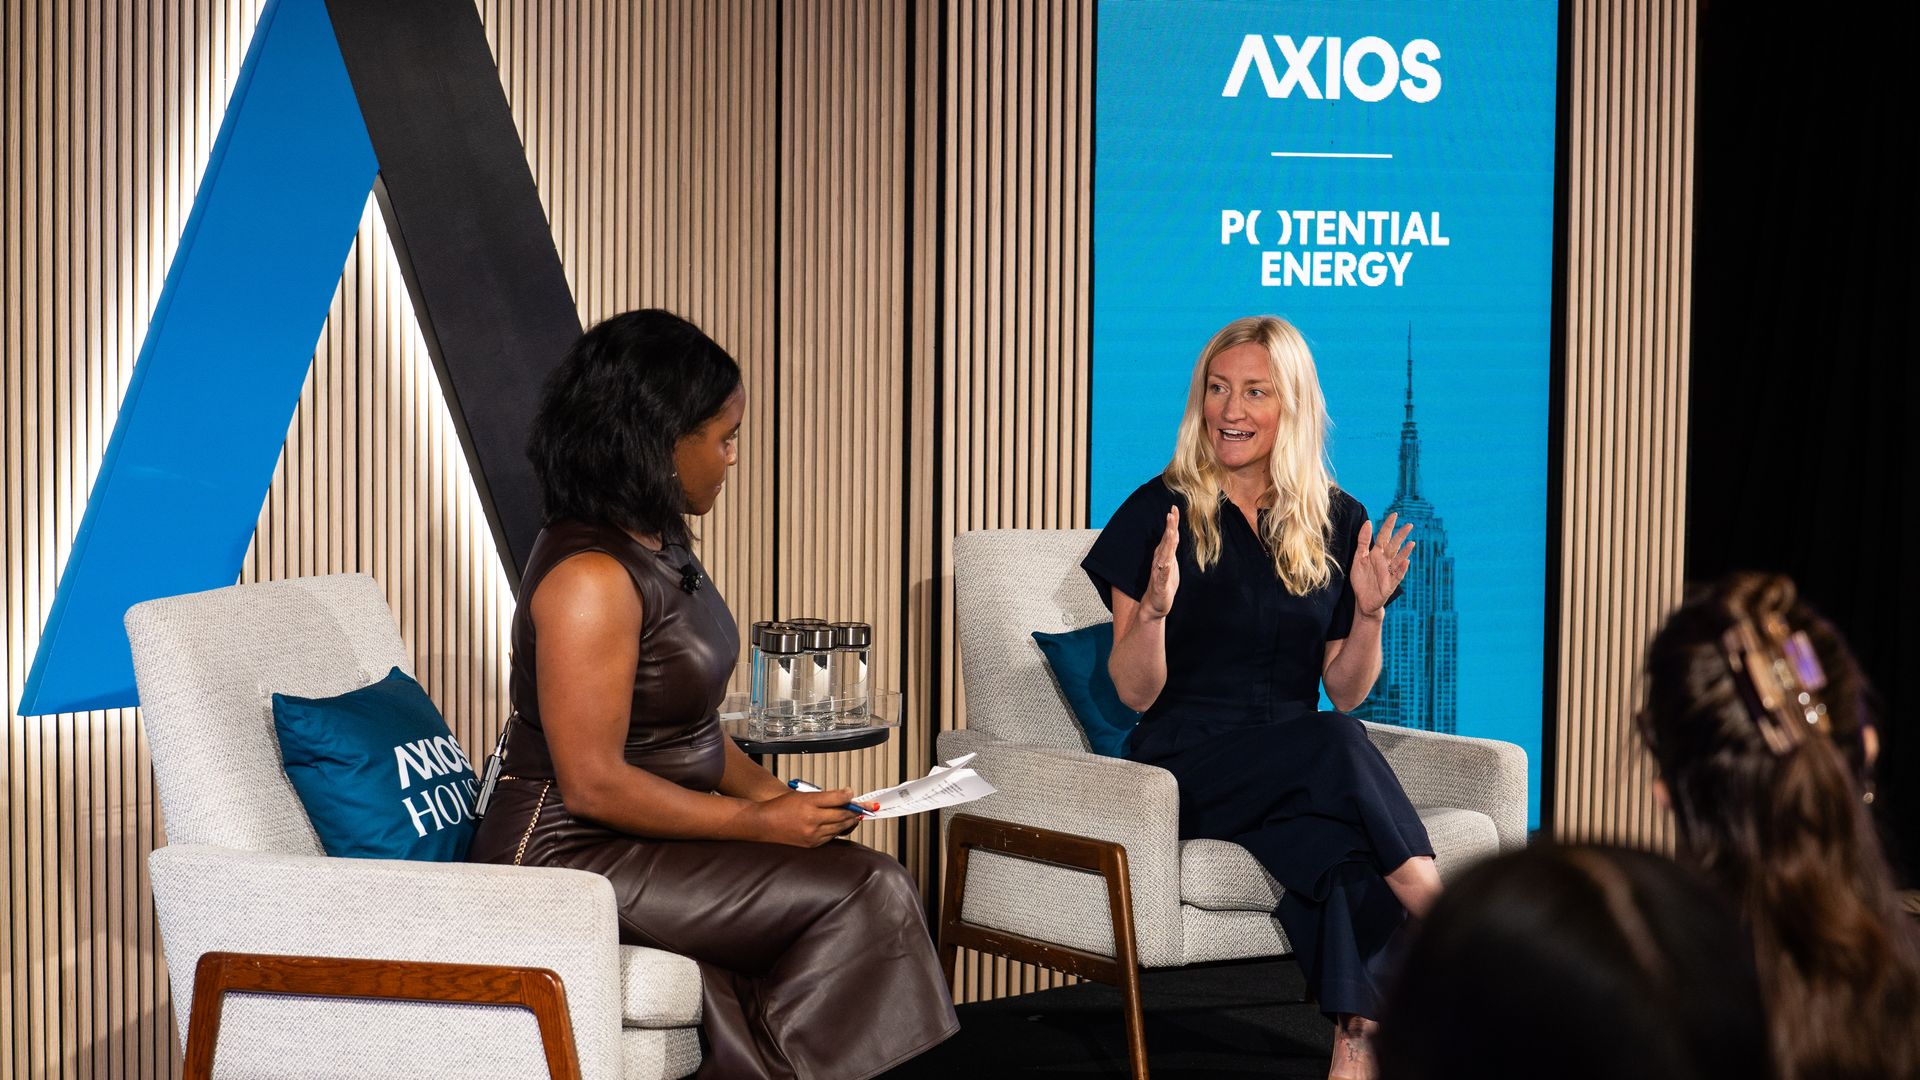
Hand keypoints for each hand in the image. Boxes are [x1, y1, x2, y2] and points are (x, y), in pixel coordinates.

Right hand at [746, 790, 867, 846]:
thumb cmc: (780, 807)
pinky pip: (831, 837)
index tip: (853, 794)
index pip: (837, 799)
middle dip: (855, 811)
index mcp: (809, 803)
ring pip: (839, 827)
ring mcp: (812, 834)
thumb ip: (824, 797)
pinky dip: (838, 830)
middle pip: (842, 814)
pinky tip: (841, 825)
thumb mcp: (802, 795)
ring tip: (855, 816)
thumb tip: (844, 797)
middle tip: (863, 807)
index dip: (849, 796)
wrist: (763, 823)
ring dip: (849, 821)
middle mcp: (811, 819)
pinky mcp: (811, 844)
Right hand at [1142, 506, 1180, 619]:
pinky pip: (1162, 574)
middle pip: (1166, 541)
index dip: (1172, 523)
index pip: (1169, 536)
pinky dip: (1164, 566)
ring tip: (1170, 531)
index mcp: (1164, 555)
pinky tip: (1166, 561)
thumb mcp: (1171, 563)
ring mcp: (1159, 571)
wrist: (1155, 605)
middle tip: (1172, 512)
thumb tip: (1174, 532)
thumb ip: (1171, 548)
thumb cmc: (1164, 584)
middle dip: (1169, 527)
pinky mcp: (1160, 583)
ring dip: (1167, 542)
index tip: (1174, 508)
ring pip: (1164, 554)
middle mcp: (1160, 560)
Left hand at [1350, 512, 1413, 617]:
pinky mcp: (1390, 584)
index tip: (1394, 515)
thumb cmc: (1362, 579)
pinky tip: (1406, 562)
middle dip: (1401, 536)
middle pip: (1394, 546)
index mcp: (1376, 554)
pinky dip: (1402, 569)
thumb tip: (1368, 522)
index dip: (1388, 526)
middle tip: (1409, 525)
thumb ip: (1363, 541)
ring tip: (1411, 543)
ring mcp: (1389, 572)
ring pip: (1398, 560)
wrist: (1362, 600)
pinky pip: (1397, 575)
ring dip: (1405, 552)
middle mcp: (1385, 561)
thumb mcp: (1359, 558)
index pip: (1384, 537)